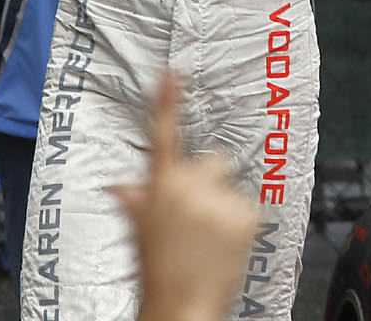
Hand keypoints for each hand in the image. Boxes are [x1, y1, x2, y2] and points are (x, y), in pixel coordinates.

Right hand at [113, 73, 258, 320]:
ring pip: (231, 186)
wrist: (182, 307)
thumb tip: (122, 186)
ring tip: (208, 239)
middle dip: (208, 180)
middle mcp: (190, 186)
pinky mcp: (245, 214)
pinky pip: (248, 206)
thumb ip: (135, 202)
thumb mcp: (138, 233)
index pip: (162, 134)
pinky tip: (224, 245)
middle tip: (197, 216)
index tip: (173, 73)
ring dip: (223, 204)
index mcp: (160, 186)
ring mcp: (220, 199)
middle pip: (212, 160)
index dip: (167, 100)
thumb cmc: (157, 273)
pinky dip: (240, 222)